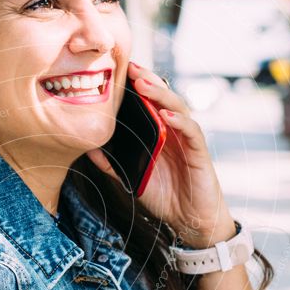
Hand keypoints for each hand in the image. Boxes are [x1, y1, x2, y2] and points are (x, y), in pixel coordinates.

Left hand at [86, 61, 236, 246]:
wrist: (190, 222)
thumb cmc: (166, 198)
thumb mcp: (133, 179)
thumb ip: (113, 165)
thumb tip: (89, 150)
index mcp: (160, 134)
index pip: (150, 104)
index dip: (138, 87)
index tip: (121, 72)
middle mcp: (175, 132)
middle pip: (163, 99)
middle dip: (148, 82)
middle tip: (131, 68)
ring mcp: (188, 140)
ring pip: (178, 108)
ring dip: (161, 95)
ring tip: (145, 84)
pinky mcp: (200, 153)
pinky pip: (192, 132)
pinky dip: (180, 122)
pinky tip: (166, 115)